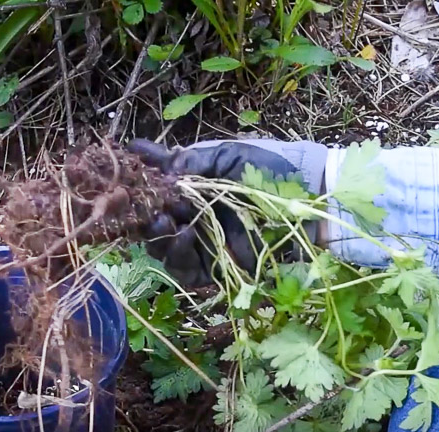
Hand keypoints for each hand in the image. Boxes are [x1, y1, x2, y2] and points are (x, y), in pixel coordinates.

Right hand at [127, 138, 326, 285]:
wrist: (311, 202)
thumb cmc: (273, 171)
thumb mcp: (234, 157)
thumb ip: (197, 162)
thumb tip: (163, 165)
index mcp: (194, 186)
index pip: (158, 183)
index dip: (141, 176)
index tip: (128, 163)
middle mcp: (193, 214)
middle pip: (153, 219)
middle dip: (145, 213)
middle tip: (148, 206)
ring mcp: (202, 242)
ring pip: (162, 245)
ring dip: (157, 233)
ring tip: (165, 221)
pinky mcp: (214, 267)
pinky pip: (184, 267)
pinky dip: (177, 253)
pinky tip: (183, 236)